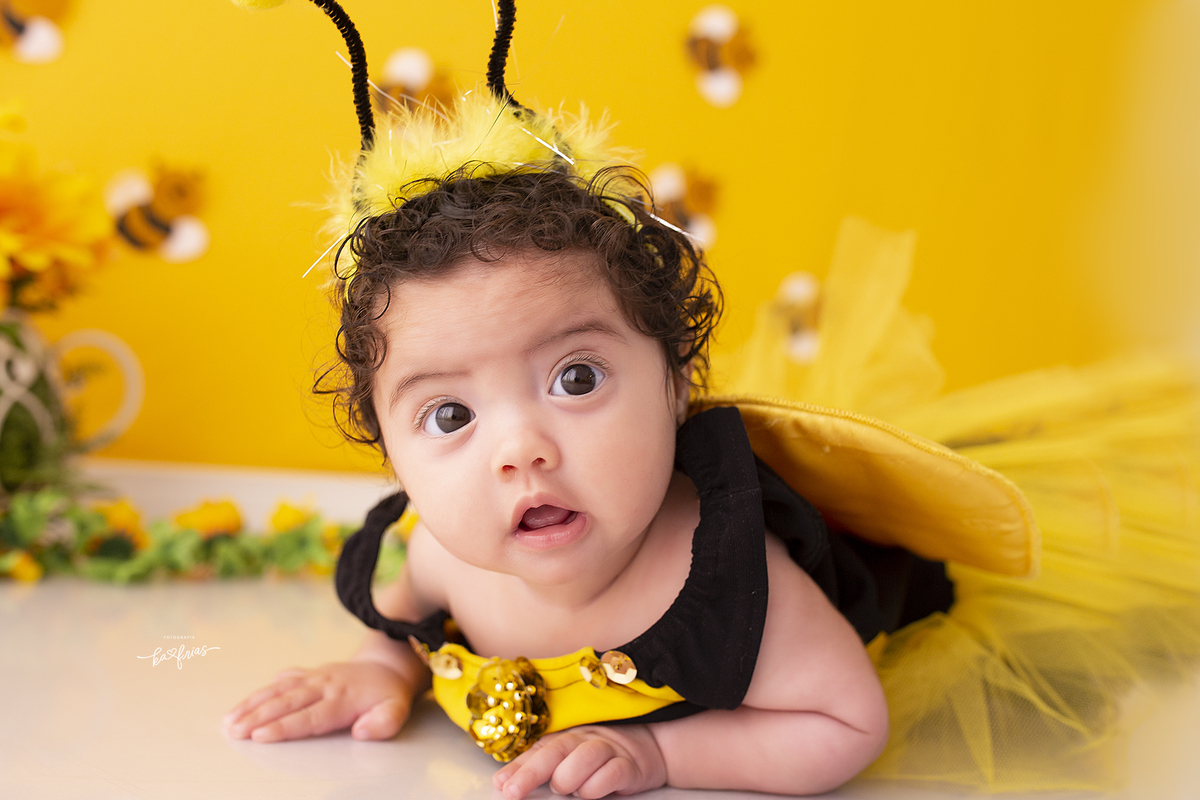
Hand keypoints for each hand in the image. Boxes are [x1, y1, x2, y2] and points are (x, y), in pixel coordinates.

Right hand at [222, 660, 413, 742]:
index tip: (260, 736)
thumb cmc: (388, 694)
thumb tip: (361, 732)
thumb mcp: (397, 710)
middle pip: (286, 702)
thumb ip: (384, 723)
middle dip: (257, 717)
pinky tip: (244, 703)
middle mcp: (324, 685)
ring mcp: (314, 677)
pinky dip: (262, 691)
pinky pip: (282, 680)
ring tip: (229, 720)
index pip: (308, 716)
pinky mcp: (308, 673)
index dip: (283, 727)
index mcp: (342, 699)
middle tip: (234, 731)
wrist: (387, 665)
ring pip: (278, 689)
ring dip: (252, 704)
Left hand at [492, 725, 666, 799]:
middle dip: (531, 773)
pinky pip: (612, 773)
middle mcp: (584, 739)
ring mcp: (608, 750)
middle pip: (555, 750)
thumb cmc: (599, 757)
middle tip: (514, 792)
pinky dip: (597, 785)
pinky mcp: (629, 765)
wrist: (649, 747)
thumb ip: (536, 768)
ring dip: (568, 777)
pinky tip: (590, 792)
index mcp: (566, 737)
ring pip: (584, 757)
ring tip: (563, 789)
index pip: (537, 750)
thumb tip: (501, 782)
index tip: (500, 785)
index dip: (517, 767)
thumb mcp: (567, 758)